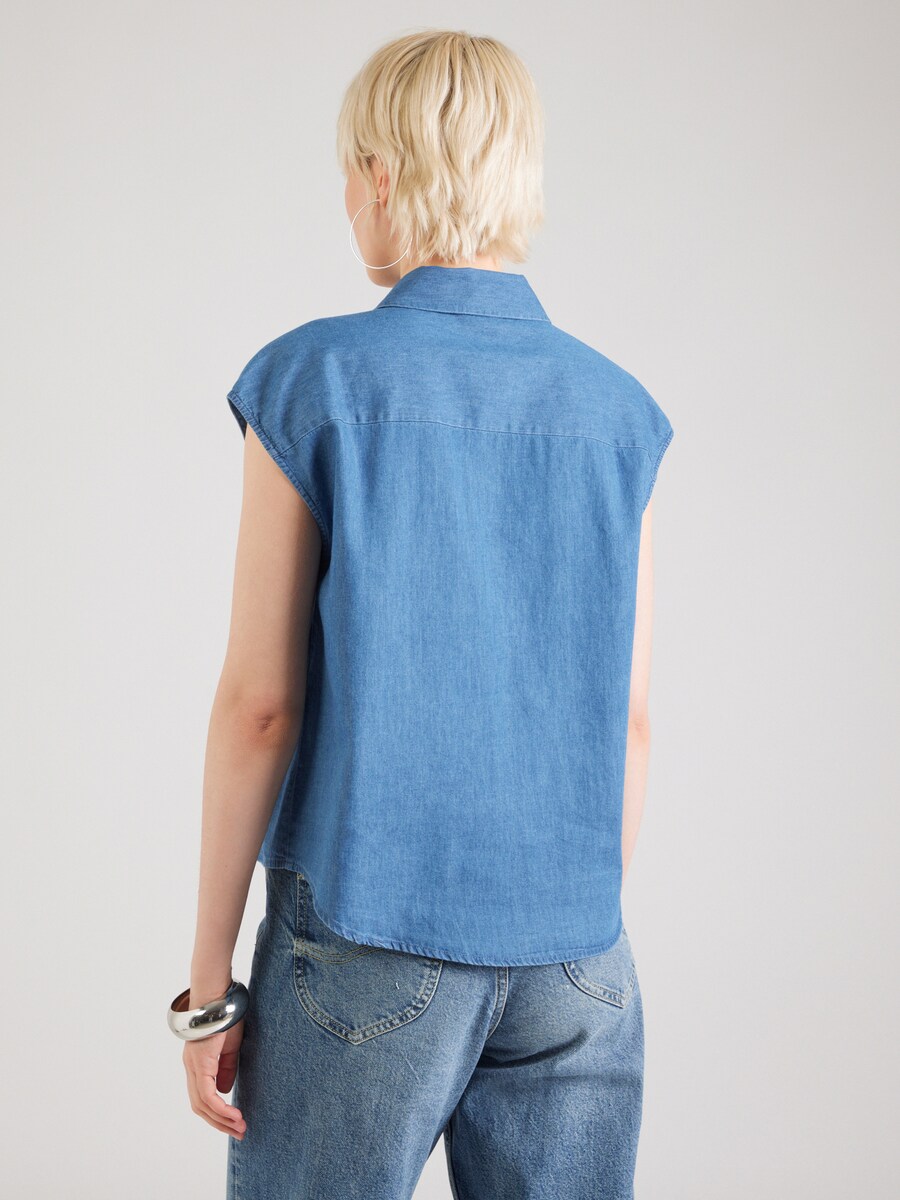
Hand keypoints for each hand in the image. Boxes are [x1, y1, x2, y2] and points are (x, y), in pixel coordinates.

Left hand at [182, 1020, 246, 1137]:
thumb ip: (226, 1068)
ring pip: (203, 1105)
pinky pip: (208, 1096)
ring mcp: (194, 1067)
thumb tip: (224, 1092)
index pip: (202, 1096)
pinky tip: (234, 1115)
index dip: (217, 1112)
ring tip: (240, 1127)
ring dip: (221, 1120)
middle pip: (200, 1106)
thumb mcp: (230, 1046)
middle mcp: (191, 1068)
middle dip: (219, 1122)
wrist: (218, 998)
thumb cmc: (225, 1016)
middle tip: (239, 1131)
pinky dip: (221, 1109)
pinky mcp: (201, 1065)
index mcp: (197, 1063)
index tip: (234, 1121)